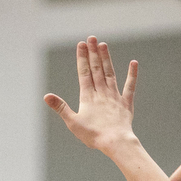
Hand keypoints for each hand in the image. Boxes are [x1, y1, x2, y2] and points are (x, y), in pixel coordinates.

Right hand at [44, 36, 137, 154]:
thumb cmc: (94, 135)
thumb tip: (46, 96)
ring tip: (103, 45)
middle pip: (96, 69)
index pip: (84, 73)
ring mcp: (114, 97)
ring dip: (106, 59)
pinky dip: (132, 74)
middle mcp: (102, 93)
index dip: (82, 58)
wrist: (116, 142)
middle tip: (91, 37)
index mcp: (88, 97)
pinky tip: (134, 63)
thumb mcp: (73, 122)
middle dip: (93, 53)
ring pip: (110, 74)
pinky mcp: (126, 104)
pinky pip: (129, 86)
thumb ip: (61, 107)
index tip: (81, 44)